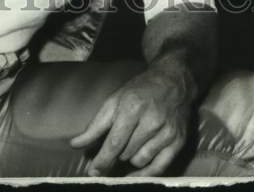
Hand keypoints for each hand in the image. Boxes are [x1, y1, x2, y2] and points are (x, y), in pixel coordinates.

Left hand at [69, 64, 191, 176]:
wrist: (174, 80)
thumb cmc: (140, 90)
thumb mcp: (115, 100)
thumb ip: (95, 125)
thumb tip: (75, 144)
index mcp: (132, 107)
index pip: (114, 143)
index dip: (102, 160)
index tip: (92, 171)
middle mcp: (152, 120)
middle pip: (125, 153)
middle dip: (117, 152)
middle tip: (119, 141)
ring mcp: (167, 132)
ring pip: (139, 161)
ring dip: (131, 158)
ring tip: (133, 142)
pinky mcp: (178, 141)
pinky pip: (159, 168)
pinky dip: (145, 172)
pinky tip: (135, 170)